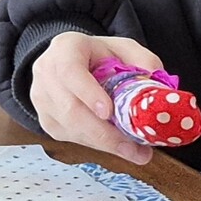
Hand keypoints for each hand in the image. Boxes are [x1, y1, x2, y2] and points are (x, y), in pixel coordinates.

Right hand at [29, 32, 164, 164]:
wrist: (74, 61)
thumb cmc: (100, 54)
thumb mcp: (124, 47)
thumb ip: (143, 60)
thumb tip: (157, 83)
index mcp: (65, 49)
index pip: (70, 72)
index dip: (89, 94)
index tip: (108, 113)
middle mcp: (46, 74)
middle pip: (70, 109)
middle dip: (104, 133)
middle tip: (134, 148)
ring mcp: (43, 100)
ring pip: (71, 128)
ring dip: (104, 144)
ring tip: (135, 152)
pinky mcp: (47, 121)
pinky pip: (72, 137)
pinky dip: (97, 144)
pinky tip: (118, 146)